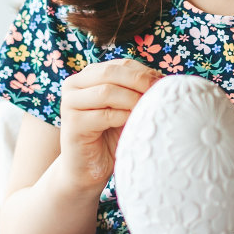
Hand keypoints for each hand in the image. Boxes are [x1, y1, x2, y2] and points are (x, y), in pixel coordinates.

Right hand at [56, 58, 161, 189]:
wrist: (89, 169)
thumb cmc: (110, 136)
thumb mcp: (125, 107)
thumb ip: (136, 89)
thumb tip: (163, 78)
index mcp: (88, 75)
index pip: (121, 64)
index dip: (145, 72)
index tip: (164, 84)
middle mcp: (74, 84)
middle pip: (111, 72)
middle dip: (139, 81)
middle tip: (159, 93)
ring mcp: (69, 104)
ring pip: (107, 92)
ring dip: (132, 100)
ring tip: (148, 111)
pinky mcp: (72, 124)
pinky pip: (104, 115)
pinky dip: (124, 117)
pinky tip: (133, 125)